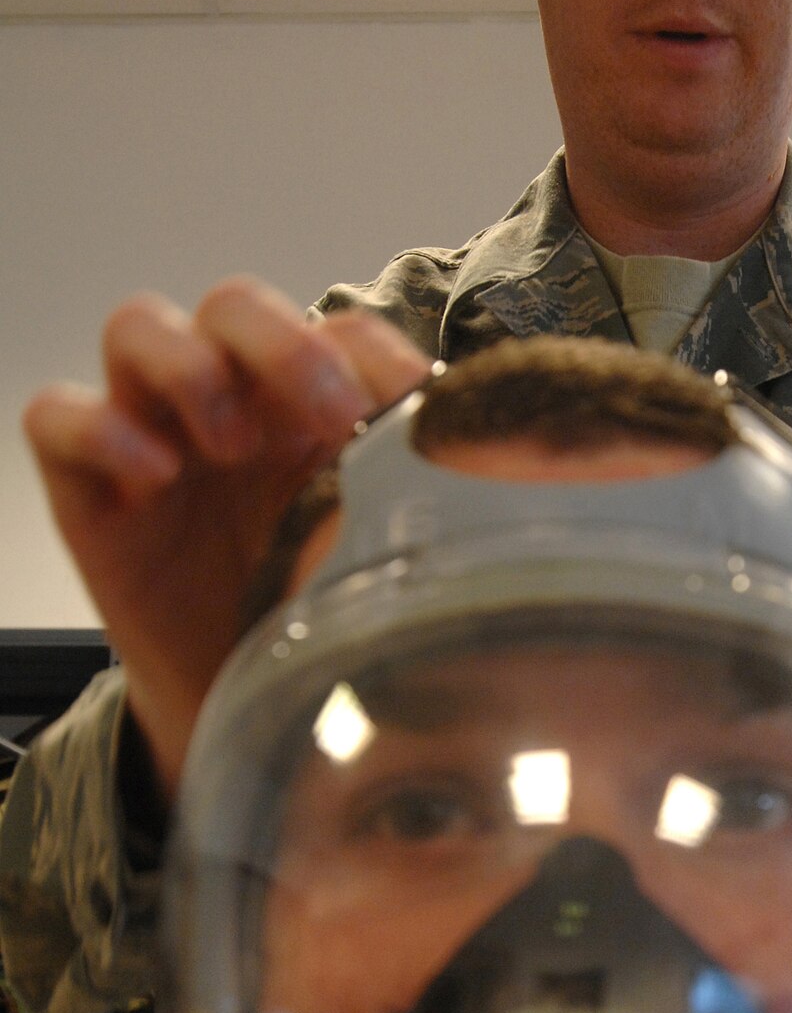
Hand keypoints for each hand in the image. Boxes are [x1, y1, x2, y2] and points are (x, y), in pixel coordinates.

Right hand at [23, 279, 429, 796]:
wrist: (243, 707)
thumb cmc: (314, 618)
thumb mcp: (378, 559)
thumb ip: (421, 506)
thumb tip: (512, 477)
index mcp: (309, 405)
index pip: (336, 329)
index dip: (373, 350)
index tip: (414, 404)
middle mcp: (230, 399)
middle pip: (235, 304)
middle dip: (282, 341)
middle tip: (324, 411)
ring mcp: (153, 431)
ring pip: (139, 328)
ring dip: (188, 366)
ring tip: (229, 441)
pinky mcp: (87, 483)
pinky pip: (58, 416)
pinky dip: (98, 428)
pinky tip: (151, 475)